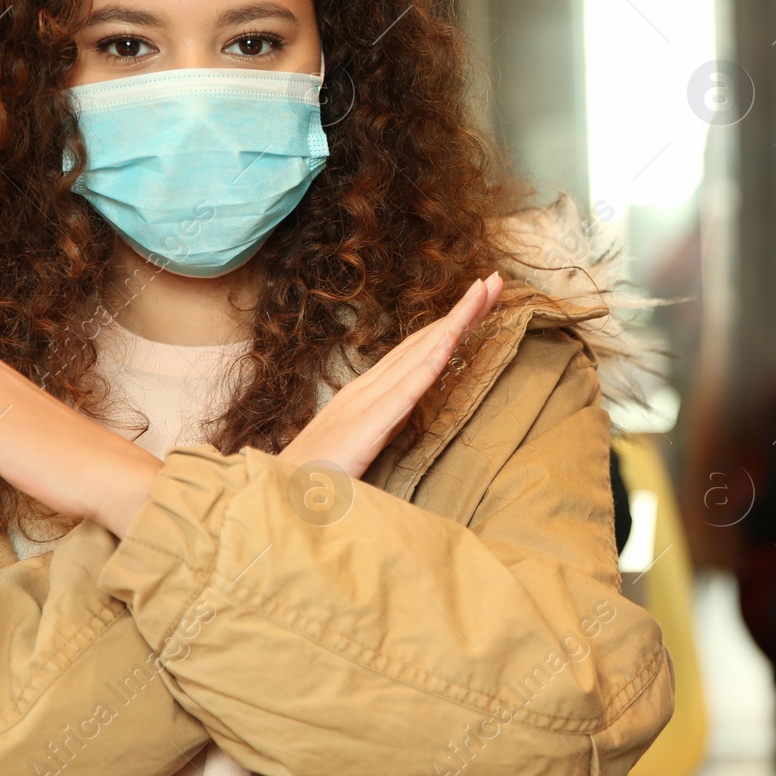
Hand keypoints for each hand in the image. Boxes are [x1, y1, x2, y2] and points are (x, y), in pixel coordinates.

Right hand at [280, 272, 503, 477]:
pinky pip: (409, 386)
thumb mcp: (354, 448)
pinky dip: (433, 358)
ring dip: (457, 319)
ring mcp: (369, 401)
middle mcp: (369, 387)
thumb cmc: (313, 479)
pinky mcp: (372, 422)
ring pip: (422, 352)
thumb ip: (377, 428)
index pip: (416, 351)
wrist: (279, 495)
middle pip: (425, 341)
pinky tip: (454, 336)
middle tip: (496, 280)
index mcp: (368, 393)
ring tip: (485, 292)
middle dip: (464, 310)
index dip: (449, 324)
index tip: (479, 302)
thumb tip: (400, 416)